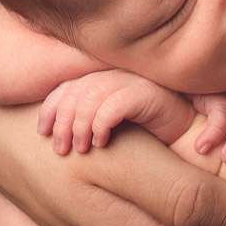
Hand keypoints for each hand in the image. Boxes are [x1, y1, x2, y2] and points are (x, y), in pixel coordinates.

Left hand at [37, 69, 192, 154]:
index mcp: (99, 79)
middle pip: (75, 92)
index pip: (64, 87)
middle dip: (63, 122)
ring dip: (81, 126)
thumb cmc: (141, 136)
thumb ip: (81, 123)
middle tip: (60, 149)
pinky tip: (101, 142)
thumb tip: (48, 136)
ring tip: (81, 149)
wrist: (183, 136)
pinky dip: (102, 124)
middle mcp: (112, 75)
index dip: (49, 109)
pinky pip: (115, 104)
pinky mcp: (146, 93)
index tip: (42, 133)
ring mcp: (130, 81)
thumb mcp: (105, 128)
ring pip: (91, 97)